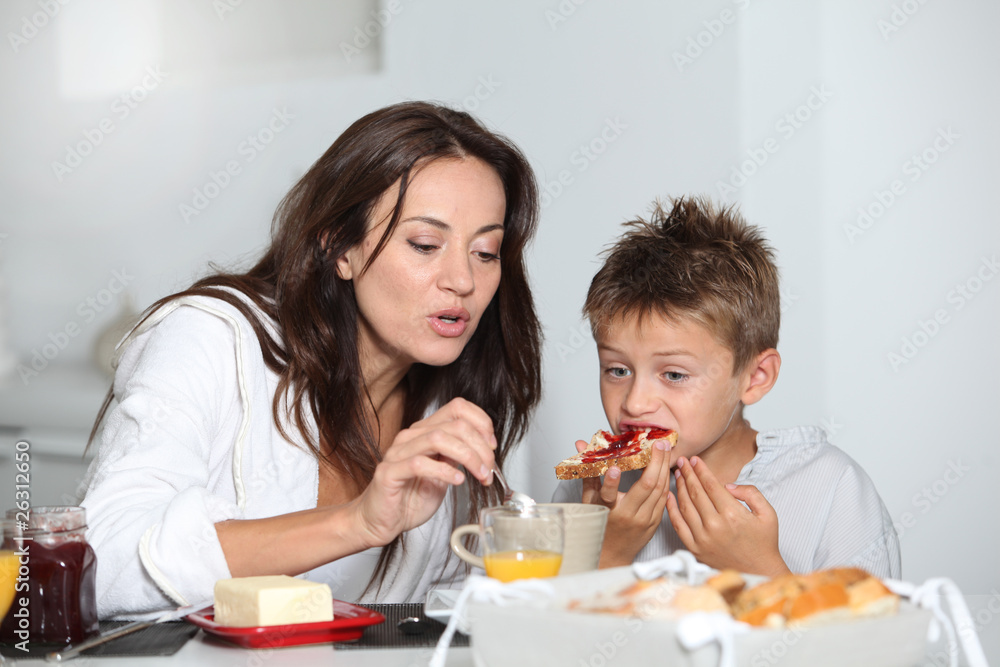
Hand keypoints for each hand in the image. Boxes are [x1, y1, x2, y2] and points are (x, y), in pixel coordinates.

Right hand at [352, 397, 495, 547]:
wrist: (381, 521)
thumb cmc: (410, 498)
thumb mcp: (444, 473)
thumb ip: (458, 456)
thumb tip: (485, 447)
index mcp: (425, 431)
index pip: (457, 407)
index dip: (481, 422)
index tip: (491, 445)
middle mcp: (411, 437)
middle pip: (455, 424)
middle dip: (480, 447)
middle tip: (488, 469)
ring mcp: (398, 453)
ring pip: (439, 438)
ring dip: (468, 457)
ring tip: (478, 475)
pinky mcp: (389, 472)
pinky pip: (420, 464)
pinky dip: (444, 472)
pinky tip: (456, 481)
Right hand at [578, 438, 671, 567]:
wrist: (612, 556)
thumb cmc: (599, 526)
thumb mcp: (589, 501)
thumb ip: (588, 472)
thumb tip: (580, 444)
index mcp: (608, 512)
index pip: (609, 496)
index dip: (612, 482)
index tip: (615, 468)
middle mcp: (628, 517)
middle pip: (646, 486)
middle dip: (655, 461)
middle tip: (658, 443)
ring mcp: (644, 520)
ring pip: (660, 490)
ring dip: (664, 468)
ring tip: (665, 450)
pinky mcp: (655, 523)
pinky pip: (664, 499)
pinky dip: (666, 482)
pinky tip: (667, 468)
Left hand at [666, 456, 789, 576]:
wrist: (759, 573)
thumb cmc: (764, 543)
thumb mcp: (768, 514)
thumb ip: (751, 493)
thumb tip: (728, 485)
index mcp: (732, 515)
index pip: (711, 485)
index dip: (701, 470)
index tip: (695, 459)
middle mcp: (715, 526)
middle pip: (696, 492)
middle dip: (688, 473)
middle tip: (682, 461)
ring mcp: (702, 538)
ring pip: (685, 506)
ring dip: (679, 488)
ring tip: (677, 474)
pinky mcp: (695, 549)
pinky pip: (678, 526)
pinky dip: (672, 510)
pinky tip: (669, 497)